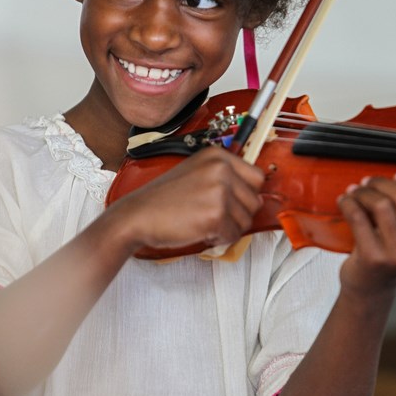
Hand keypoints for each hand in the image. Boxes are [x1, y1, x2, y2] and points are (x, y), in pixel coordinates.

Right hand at [106, 146, 264, 253]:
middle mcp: (221, 169)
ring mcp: (220, 191)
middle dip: (238, 214)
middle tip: (214, 215)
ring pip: (246, 220)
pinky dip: (220, 239)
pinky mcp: (216, 215)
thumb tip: (254, 195)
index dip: (246, 194)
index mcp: (217, 155)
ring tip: (205, 222)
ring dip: (228, 228)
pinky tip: (201, 231)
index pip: (257, 177)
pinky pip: (234, 235)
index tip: (233, 202)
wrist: (138, 215)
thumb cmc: (164, 199)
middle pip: (254, 200)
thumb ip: (224, 177)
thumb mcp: (196, 173)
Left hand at [337, 170, 395, 297]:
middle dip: (380, 182)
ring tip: (355, 193)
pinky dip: (348, 202)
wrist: (372, 287)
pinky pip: (357, 216)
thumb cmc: (392, 252)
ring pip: (380, 203)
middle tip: (368, 183)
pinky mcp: (373, 258)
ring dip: (362, 192)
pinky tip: (345, 201)